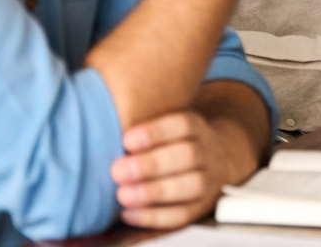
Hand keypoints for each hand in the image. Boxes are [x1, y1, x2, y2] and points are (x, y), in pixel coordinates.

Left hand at [111, 109, 260, 229]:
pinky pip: (182, 214)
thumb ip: (147, 116)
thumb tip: (103, 103)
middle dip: (151, 164)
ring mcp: (208, 180)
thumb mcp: (172, 123)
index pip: (184, 124)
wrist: (218, 159)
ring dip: (154, 192)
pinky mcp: (200, 206)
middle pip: (187, 156)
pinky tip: (129, 212)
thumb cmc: (178, 140)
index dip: (156, 132)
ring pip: (189, 186)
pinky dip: (155, 216)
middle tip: (117, 170)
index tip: (126, 139)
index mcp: (198, 127)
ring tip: (122, 194)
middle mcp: (207, 151)